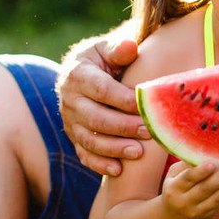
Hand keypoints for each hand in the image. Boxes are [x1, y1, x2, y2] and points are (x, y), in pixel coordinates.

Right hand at [58, 35, 148, 175]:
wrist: (81, 70)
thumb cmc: (103, 58)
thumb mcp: (107, 48)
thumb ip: (119, 49)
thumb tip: (130, 47)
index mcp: (79, 76)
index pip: (102, 91)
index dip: (125, 100)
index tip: (146, 107)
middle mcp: (70, 100)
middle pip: (96, 119)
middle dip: (124, 127)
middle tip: (149, 131)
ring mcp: (70, 121)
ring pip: (89, 140)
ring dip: (114, 148)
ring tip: (138, 152)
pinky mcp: (74, 136)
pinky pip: (83, 153)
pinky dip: (99, 164)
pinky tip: (118, 170)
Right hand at [161, 160, 218, 218]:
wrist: (173, 218)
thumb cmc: (176, 187)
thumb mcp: (174, 175)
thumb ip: (187, 164)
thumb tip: (206, 150)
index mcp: (174, 188)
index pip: (188, 179)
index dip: (201, 171)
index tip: (213, 162)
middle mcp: (184, 202)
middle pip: (205, 189)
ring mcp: (196, 211)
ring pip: (216, 198)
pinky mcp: (207, 216)